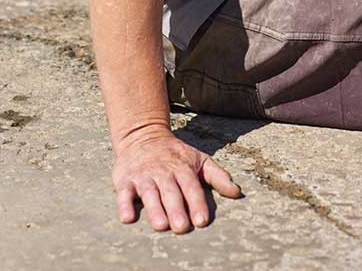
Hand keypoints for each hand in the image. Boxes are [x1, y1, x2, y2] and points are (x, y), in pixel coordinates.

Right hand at [110, 123, 241, 232]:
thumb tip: (237, 192)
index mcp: (182, 168)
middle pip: (170, 192)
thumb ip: (218, 176)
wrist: (141, 134)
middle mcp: (162, 172)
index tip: (201, 220)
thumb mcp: (199, 159)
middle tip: (181, 227)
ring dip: (154, 208)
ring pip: (149, 193)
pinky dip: (124, 204)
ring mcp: (143, 175)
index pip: (191, 187)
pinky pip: (123, 192)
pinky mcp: (124, 179)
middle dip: (176, 209)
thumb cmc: (175, 154)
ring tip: (160, 225)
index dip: (196, 203)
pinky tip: (127, 217)